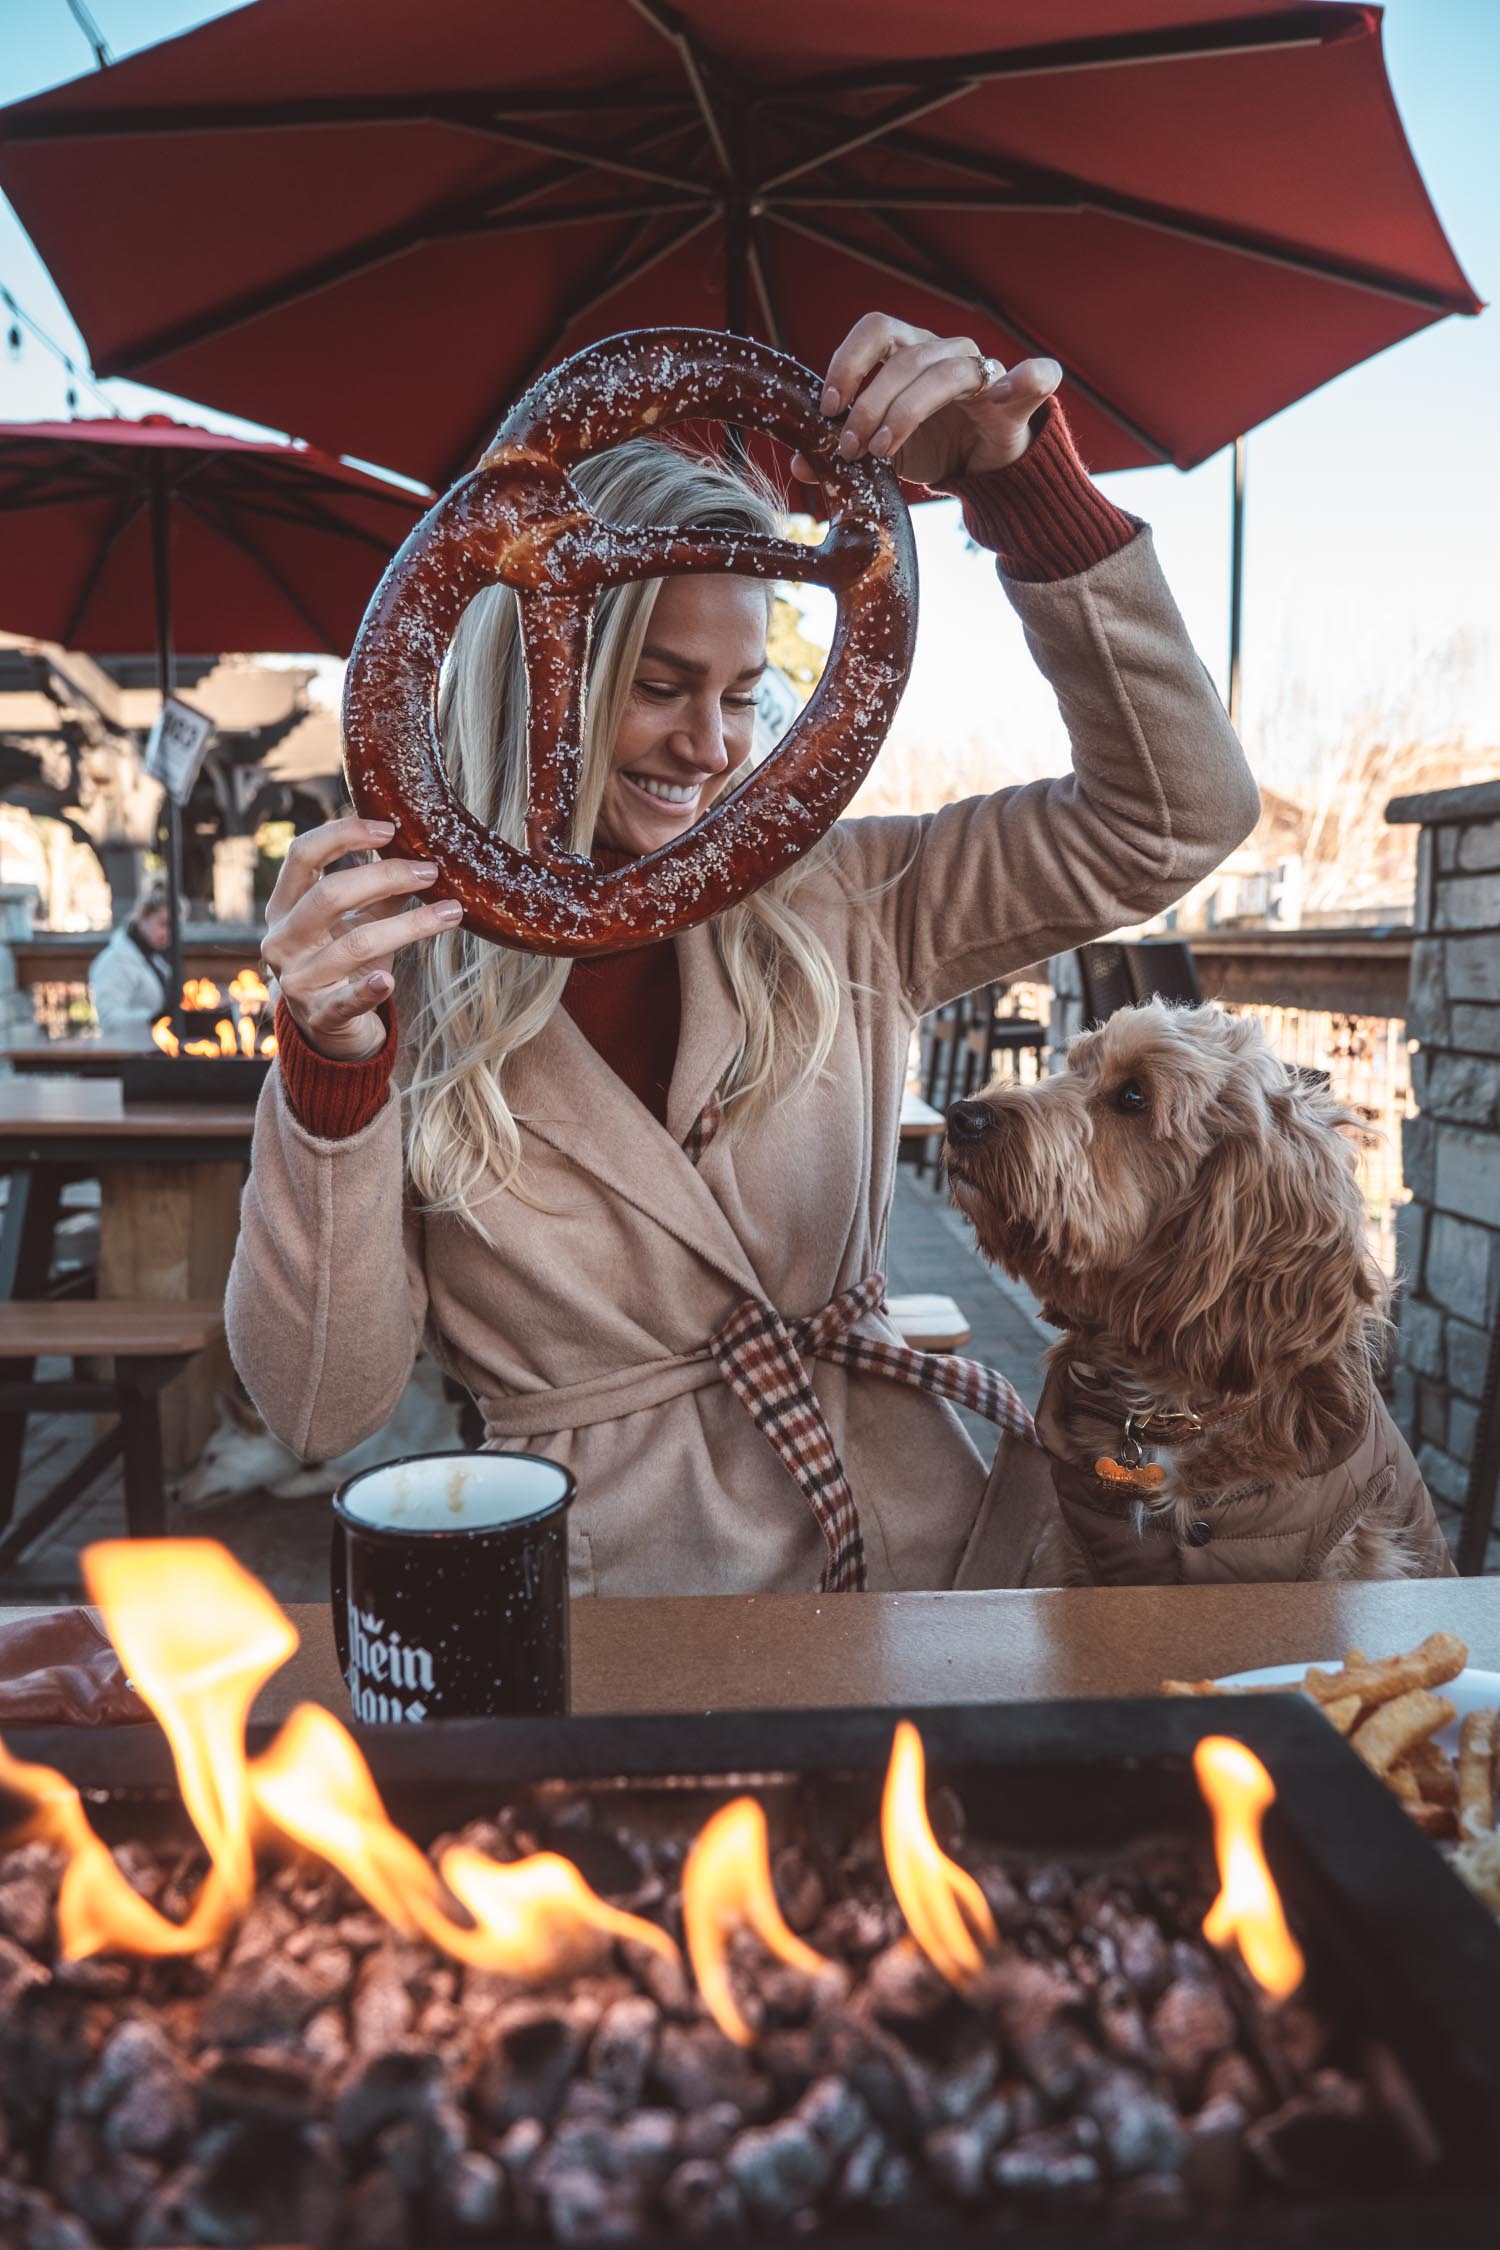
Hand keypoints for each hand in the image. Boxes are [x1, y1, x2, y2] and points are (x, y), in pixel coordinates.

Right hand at [260, 817, 461, 1061]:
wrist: (327, 1027)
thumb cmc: (343, 961)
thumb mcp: (356, 919)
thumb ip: (379, 888)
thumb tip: (419, 848)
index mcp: (284, 906)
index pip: (302, 855)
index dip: (343, 835)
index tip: (389, 829)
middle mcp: (282, 939)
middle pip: (330, 894)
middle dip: (385, 877)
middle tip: (430, 872)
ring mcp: (298, 978)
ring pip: (355, 943)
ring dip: (410, 924)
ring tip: (451, 912)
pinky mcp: (320, 1014)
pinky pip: (347, 999)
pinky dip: (369, 989)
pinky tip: (389, 981)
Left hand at [792, 312, 1061, 488]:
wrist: (982, 469)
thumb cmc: (928, 447)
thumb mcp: (879, 454)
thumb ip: (840, 454)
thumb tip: (800, 464)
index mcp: (908, 353)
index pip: (876, 332)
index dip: (848, 362)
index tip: (827, 407)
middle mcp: (944, 352)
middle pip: (904, 356)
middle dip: (869, 403)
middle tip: (850, 448)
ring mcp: (984, 371)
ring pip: (945, 372)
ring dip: (907, 411)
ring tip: (884, 452)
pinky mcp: (1019, 399)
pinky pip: (1035, 376)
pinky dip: (1027, 376)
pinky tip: (1002, 391)